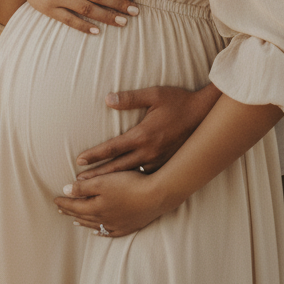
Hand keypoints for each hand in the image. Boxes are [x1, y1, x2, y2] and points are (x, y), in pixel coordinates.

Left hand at [54, 171, 173, 237]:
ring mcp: (116, 225)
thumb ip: (83, 187)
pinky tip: (97, 231)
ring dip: (83, 221)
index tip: (55, 199)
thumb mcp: (103, 181)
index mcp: (96, 207)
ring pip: (94, 224)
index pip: (75, 205)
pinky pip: (108, 232)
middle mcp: (104, 219)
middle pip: (82, 215)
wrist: (156, 196)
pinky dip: (100, 231)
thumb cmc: (129, 185)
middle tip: (61, 209)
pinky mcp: (128, 227)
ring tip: (74, 220)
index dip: (64, 202)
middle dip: (71, 211)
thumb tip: (65, 191)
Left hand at [75, 84, 220, 178]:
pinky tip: (123, 188)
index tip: (79, 161)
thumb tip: (108, 99)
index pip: (112, 148)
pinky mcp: (165, 164)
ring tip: (95, 189)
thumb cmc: (179, 101)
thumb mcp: (154, 94)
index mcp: (143, 135)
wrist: (205, 115)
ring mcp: (158, 161)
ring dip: (112, 181)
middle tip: (78, 184)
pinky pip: (144, 177)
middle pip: (117, 168)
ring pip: (130, 175)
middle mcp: (149, 152)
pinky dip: (131, 183)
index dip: (94, 155)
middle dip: (97, 176)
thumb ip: (130, 98)